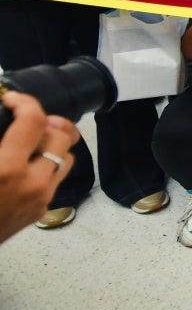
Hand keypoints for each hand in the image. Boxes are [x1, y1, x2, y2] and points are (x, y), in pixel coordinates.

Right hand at [0, 92, 79, 243]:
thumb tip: (4, 117)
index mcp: (7, 169)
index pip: (33, 121)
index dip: (25, 102)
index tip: (14, 100)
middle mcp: (31, 184)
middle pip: (61, 136)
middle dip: (46, 122)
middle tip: (27, 118)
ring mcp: (40, 198)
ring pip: (66, 157)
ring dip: (53, 144)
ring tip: (31, 140)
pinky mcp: (41, 210)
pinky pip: (56, 178)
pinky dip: (47, 166)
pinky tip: (27, 164)